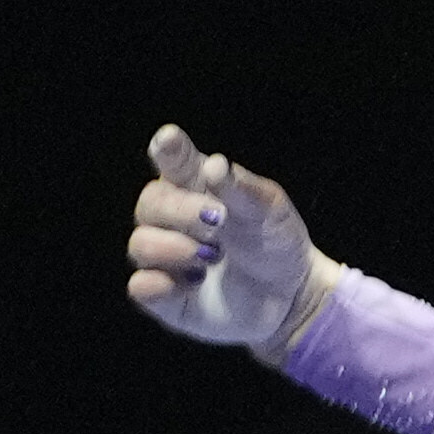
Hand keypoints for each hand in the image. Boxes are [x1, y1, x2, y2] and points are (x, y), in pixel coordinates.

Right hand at [127, 126, 336, 351]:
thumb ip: (243, 189)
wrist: (292, 295)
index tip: (169, 139)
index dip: (168, 150)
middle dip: (181, 211)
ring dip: (176, 248)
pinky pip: (141, 287)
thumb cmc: (275, 242)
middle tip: (219, 221)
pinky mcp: (165, 295)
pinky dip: (158, 285)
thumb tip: (214, 165)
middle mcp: (172, 219)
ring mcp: (165, 257)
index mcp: (196, 187)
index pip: (174, 162)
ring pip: (141, 244)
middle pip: (150, 203)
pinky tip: (187, 284)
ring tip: (213, 257)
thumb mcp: (271, 213)